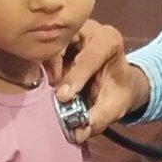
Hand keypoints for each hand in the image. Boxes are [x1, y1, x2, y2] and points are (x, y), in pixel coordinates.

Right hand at [51, 20, 150, 138]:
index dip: (76, 76)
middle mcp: (90, 28)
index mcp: (109, 40)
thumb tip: (77, 132)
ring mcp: (71, 30)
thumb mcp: (115, 106)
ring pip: (51, 41)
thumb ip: (100, 118)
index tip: (64, 96)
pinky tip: (50, 79)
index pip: (90, 55)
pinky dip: (44, 63)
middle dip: (58, 65)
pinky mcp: (58, 36)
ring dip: (49, 64)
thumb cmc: (117, 90)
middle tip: (54, 88)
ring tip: (53, 84)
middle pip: (66, 41)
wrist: (117, 82)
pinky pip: (45, 46)